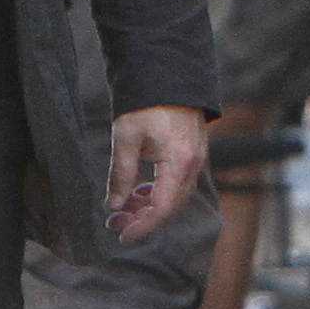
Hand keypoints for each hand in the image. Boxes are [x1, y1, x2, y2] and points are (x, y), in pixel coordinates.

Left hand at [106, 104, 207, 245]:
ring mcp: (197, 159)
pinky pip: (177, 184)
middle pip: (170, 207)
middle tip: (113, 222)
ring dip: (149, 206)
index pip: (161, 208)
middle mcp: (193, 165)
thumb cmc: (145, 102)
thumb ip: (121, 174)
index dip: (142, 227)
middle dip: (142, 219)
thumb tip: (113, 206)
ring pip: (174, 197)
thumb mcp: (125, 137)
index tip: (121, 235)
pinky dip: (158, 193)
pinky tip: (139, 191)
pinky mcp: (193, 154)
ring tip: (122, 206)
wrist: (167, 73)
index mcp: (179, 162)